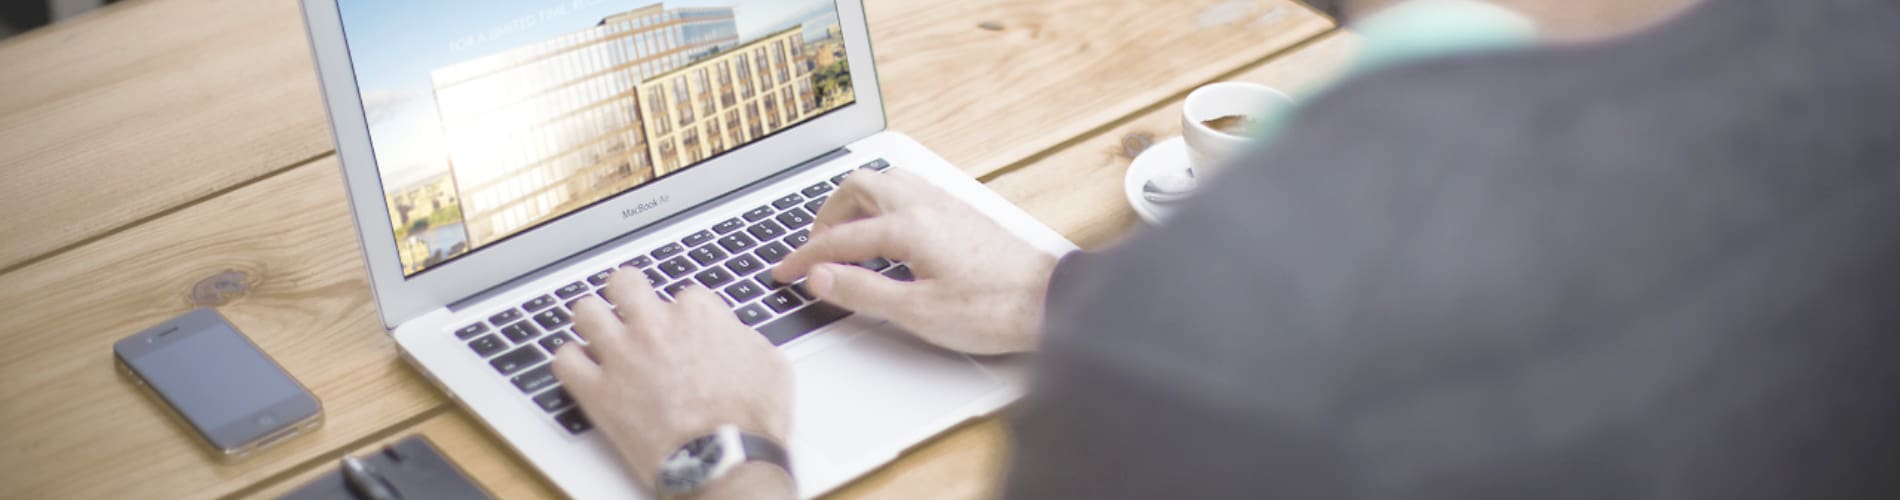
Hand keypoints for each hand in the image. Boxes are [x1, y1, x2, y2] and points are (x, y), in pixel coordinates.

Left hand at [551, 270, 793, 496]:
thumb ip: (743, 337)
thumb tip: (732, 335)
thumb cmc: (750, 421)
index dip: (683, 313)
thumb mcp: (770, 365)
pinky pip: (564, 360)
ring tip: (598, 330)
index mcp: (697, 315)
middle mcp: (654, 327)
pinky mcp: (597, 392)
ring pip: (585, 311)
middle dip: (627, 292)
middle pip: (625, 283)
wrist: (724, 462)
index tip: (684, 328)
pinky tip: (581, 367)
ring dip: (593, 319)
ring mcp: (621, 356)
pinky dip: (570, 361)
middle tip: (630, 306)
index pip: (683, 293)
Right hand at [770, 168, 1057, 354]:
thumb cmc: (993, 309)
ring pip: (886, 181)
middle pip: (858, 188)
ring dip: (856, 203)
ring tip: (844, 235)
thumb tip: (820, 277)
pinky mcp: (962, 211)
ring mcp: (946, 203)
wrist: (1050, 301)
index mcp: (908, 226)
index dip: (805, 258)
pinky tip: (887, 230)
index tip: (785, 273)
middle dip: (827, 215)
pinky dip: (883, 202)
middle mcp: (925, 204)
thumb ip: (863, 291)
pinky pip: (908, 189)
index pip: (840, 238)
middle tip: (814, 249)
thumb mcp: (917, 312)